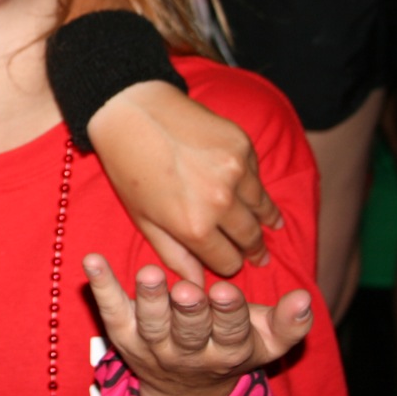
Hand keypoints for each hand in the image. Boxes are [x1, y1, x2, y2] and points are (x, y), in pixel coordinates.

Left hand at [85, 253, 310, 395]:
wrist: (184, 390)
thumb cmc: (230, 347)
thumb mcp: (265, 342)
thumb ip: (288, 323)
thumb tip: (305, 298)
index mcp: (227, 351)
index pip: (229, 333)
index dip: (228, 314)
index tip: (227, 291)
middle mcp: (188, 352)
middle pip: (188, 332)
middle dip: (188, 311)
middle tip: (187, 289)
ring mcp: (152, 345)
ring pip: (151, 325)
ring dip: (148, 299)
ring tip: (148, 273)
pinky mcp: (122, 334)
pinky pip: (110, 310)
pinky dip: (101, 286)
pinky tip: (92, 261)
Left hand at [89, 81, 281, 283]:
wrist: (130, 110)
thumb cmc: (129, 167)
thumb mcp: (143, 219)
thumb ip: (174, 255)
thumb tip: (198, 285)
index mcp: (193, 226)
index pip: (229, 262)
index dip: (228, 265)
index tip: (230, 262)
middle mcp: (220, 202)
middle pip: (251, 238)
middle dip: (253, 250)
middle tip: (259, 255)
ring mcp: (236, 172)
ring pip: (262, 210)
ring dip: (262, 221)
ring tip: (267, 227)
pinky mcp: (243, 145)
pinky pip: (259, 178)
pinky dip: (256, 189)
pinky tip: (255, 195)